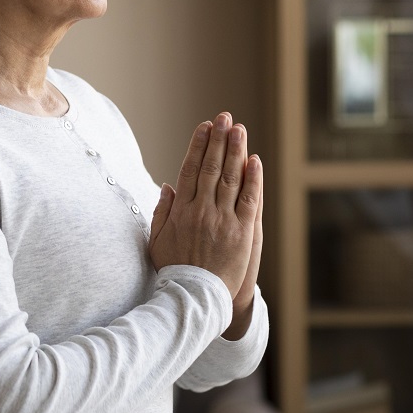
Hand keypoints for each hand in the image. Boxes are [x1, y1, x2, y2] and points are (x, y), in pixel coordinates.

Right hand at [149, 112, 261, 299]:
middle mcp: (202, 210)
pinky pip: (250, 199)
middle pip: (212, 167)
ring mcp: (223, 219)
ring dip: (236, 150)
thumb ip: (162, 212)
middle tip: (224, 117)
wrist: (195, 295)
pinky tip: (255, 160)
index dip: (198, 146)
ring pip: (231, 178)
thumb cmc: (174, 270)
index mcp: (181, 211)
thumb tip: (168, 187)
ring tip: (239, 129)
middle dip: (218, 140)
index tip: (204, 128)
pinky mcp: (243, 231)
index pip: (190, 170)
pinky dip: (253, 178)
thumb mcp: (157, 240)